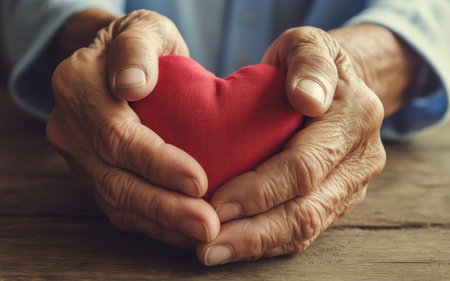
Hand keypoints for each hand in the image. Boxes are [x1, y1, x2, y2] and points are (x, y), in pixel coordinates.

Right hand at [47, 10, 219, 246]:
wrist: (122, 64)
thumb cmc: (141, 46)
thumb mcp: (143, 29)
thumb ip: (136, 50)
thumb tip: (133, 85)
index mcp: (77, 87)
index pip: (114, 134)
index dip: (155, 161)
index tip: (198, 180)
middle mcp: (71, 128)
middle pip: (114, 178)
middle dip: (163, 206)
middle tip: (207, 224)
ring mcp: (80, 157)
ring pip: (117, 200)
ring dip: (162, 222)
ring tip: (203, 233)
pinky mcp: (95, 175)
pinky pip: (121, 208)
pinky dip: (154, 224)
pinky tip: (184, 232)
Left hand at [196, 26, 385, 264]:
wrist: (335, 85)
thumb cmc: (308, 64)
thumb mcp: (308, 44)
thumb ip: (310, 63)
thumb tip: (307, 98)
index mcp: (355, 119)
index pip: (303, 166)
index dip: (260, 190)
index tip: (216, 203)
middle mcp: (359, 159)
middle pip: (306, 208)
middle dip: (254, 231)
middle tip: (207, 244)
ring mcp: (350, 184)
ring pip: (305, 227)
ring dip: (257, 244)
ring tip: (212, 252)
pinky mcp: (335, 199)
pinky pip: (303, 229)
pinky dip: (267, 242)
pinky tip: (236, 245)